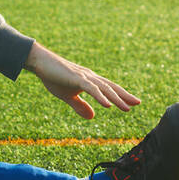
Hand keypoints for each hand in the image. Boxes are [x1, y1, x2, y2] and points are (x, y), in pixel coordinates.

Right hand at [23, 42, 139, 119]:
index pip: (109, 89)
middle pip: (111, 87)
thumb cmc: (53, 77)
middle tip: (138, 103)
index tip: (133, 103)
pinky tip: (108, 105)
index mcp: (89, 81)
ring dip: (116, 98)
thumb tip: (93, 117)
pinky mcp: (77, 78)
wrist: (40, 62)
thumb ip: (80, 106)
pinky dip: (101, 97)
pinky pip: (92, 89)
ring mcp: (84, 77)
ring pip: (104, 89)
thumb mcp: (68, 96)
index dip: (121, 95)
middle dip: (125, 96)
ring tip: (127, 107)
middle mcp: (90, 77)